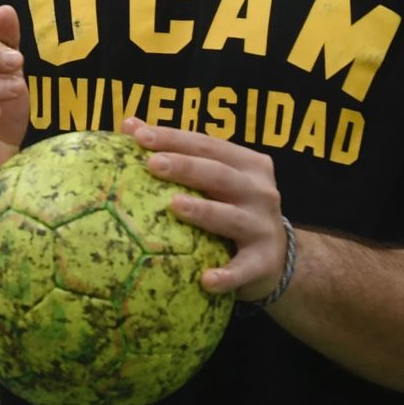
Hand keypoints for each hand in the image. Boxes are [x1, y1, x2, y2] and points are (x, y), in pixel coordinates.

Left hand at [125, 117, 287, 300]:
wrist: (274, 257)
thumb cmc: (230, 208)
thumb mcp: (211, 178)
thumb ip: (177, 152)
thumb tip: (129, 124)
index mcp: (247, 164)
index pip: (207, 145)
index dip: (174, 137)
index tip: (139, 134)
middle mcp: (260, 192)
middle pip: (219, 174)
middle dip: (186, 167)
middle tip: (153, 164)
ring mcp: (264, 226)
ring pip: (232, 217)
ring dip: (204, 211)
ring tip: (175, 205)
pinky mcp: (264, 262)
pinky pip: (243, 269)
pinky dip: (228, 276)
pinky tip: (206, 281)